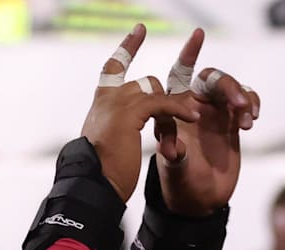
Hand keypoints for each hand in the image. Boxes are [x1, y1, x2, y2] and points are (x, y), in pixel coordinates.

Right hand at [81, 24, 200, 201]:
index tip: (139, 30)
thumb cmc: (102, 173)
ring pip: (155, 91)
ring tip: (190, 118)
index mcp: (101, 104)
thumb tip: (124, 125)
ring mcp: (117, 103)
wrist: (94, 184)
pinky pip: (162, 102)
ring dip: (175, 106)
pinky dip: (178, 109)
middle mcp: (107, 99)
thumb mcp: (110, 142)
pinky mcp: (130, 113)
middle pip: (144, 82)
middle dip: (167, 97)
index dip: (127, 48)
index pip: (113, 67)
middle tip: (186, 112)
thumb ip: (117, 125)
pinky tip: (190, 116)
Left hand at [153, 28, 261, 215]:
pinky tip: (251, 119)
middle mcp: (193, 107)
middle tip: (237, 104)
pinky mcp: (232, 123)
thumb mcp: (173, 172)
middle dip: (225, 84)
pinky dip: (250, 103)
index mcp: (174, 111)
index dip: (188, 54)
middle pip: (210, 78)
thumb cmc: (179, 185)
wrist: (199, 202)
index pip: (178, 76)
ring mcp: (214, 114)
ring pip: (230, 88)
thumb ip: (175, 157)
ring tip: (247, 118)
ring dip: (240, 95)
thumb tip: (173, 147)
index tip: (197, 35)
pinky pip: (245, 101)